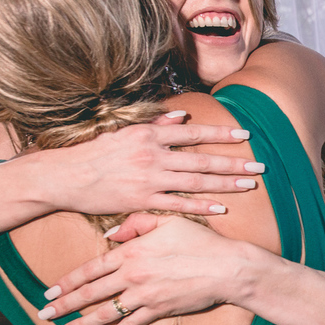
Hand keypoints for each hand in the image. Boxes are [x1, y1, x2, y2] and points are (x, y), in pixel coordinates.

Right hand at [40, 112, 261, 215]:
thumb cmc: (94, 153)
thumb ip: (154, 123)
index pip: (193, 133)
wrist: (64, 177)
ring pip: (195, 182)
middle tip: (260, 166)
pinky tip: (220, 208)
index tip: (244, 136)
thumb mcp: (123, 131)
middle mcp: (152, 155)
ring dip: (225, 184)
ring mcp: (148, 179)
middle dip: (233, 163)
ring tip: (249, 185)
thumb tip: (181, 116)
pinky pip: (177, 205)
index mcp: (148, 134)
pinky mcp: (141, 201)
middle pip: (201, 159)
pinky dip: (200, 207)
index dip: (221, 135)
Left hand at [40, 213, 244, 324]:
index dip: (67, 281)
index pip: (90, 269)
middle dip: (64, 305)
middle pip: (90, 293)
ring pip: (105, 312)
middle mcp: (132, 276)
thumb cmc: (201, 242)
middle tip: (45, 314)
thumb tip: (111, 235)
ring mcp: (145, 295)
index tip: (49, 290)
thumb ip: (136, 224)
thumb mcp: (168, 221)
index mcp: (131, 252)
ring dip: (81, 324)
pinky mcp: (159, 310)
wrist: (227, 267)